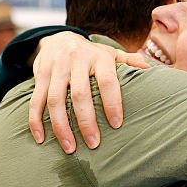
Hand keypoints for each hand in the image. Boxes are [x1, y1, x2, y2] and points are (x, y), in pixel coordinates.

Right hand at [28, 32, 149, 153]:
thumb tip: (151, 70)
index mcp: (99, 58)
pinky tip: (40, 139)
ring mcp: (56, 69)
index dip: (112, 103)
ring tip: (70, 148)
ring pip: (56, 100)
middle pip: (80, 94)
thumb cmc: (90, 54)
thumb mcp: (110, 53)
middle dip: (86, 121)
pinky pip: (36, 101)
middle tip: (93, 144)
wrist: (58, 38)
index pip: (108, 81)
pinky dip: (36, 121)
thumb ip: (129, 61)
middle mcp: (76, 61)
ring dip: (61, 127)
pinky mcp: (40, 76)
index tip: (116, 125)